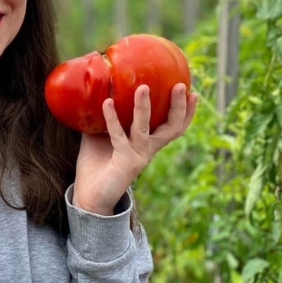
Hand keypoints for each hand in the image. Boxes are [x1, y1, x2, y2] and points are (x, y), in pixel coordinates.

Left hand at [73, 83, 196, 214]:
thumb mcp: (100, 135)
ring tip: (142, 87)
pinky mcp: (125, 161)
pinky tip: (106, 103)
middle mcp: (148, 150)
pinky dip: (112, 118)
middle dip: (179, 107)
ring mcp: (138, 156)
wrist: (89, 196)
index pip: (174, 127)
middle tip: (180, 85)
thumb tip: (93, 92)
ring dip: (144, 107)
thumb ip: (102, 117)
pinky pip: (119, 136)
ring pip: (146, 129)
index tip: (192, 91)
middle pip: (172, 128)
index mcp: (148, 144)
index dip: (186, 112)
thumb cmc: (97, 165)